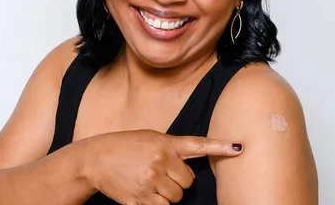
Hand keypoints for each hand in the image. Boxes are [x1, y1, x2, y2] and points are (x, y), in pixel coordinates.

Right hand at [82, 129, 242, 204]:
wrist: (95, 158)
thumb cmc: (125, 146)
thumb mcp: (150, 138)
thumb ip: (172, 148)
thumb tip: (190, 169)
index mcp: (165, 143)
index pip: (198, 145)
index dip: (220, 146)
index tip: (239, 147)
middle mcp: (160, 161)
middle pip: (187, 182)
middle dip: (178, 181)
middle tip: (161, 172)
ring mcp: (151, 181)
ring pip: (176, 198)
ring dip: (168, 194)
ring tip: (150, 181)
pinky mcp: (141, 198)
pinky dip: (158, 204)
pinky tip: (145, 192)